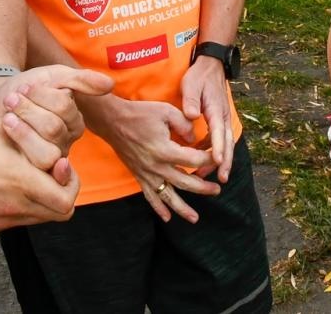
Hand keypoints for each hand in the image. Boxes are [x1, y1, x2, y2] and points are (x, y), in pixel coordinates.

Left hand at [0, 65, 113, 170]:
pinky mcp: (30, 173)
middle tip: (10, 99)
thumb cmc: (23, 89)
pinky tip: (5, 127)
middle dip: (28, 109)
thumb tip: (110, 85)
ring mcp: (48, 160)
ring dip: (21, 128)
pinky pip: (32, 167)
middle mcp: (65, 144)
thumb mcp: (52, 77)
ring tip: (6, 115)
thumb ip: (80, 80)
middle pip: (53, 129)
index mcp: (74, 123)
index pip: (65, 108)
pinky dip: (17, 141)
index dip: (42, 95)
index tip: (25, 87)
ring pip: (44, 150)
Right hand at [0, 113, 81, 231]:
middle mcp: (14, 206)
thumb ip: (34, 131)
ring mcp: (1, 220)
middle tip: (55, 173)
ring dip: (45, 200)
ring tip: (34, 177)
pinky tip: (13, 186)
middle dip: (63, 192)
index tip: (62, 165)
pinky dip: (25, 206)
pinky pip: (19, 220)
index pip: (66, 199)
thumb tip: (56, 132)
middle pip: (60, 213)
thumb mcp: (2, 126)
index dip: (71, 182)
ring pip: (41, 218)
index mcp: (20, 181)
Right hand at [91, 95, 219, 223]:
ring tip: (195, 218)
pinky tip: (167, 218)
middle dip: (203, 188)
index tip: (217, 157)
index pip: (193, 160)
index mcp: (165, 149)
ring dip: (182, 208)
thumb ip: (184, 124)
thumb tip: (195, 139)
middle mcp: (156, 166)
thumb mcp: (167, 111)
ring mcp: (147, 174)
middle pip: (184, 182)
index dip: (208, 159)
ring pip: (167, 196)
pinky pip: (150, 196)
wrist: (113, 121)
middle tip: (216, 190)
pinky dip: (158, 208)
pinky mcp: (139, 176)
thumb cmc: (141, 114)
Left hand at [181, 56, 235, 181]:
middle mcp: (223, 116)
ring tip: (214, 176)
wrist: (211, 66)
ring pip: (226, 143)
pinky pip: (222, 140)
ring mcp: (223, 119)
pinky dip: (219, 152)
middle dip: (225, 161)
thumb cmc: (199, 76)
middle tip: (221, 178)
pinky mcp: (220, 121)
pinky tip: (209, 163)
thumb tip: (191, 115)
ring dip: (222, 160)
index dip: (218, 148)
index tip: (217, 162)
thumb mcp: (192, 84)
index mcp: (216, 109)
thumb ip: (191, 100)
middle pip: (227, 142)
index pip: (219, 131)